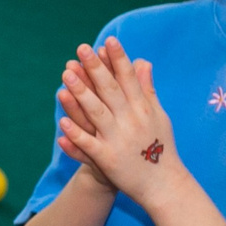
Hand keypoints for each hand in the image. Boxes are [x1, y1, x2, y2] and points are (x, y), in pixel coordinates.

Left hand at [57, 40, 175, 207]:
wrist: (164, 186)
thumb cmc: (160, 147)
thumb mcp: (158, 115)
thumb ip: (147, 89)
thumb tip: (143, 61)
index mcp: (144, 109)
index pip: (129, 79)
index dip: (118, 59)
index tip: (108, 40)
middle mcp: (132, 121)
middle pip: (110, 91)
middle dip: (96, 68)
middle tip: (81, 48)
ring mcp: (119, 140)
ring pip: (97, 113)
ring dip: (81, 94)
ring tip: (66, 75)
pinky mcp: (108, 159)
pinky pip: (89, 145)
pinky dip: (76, 134)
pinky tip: (61, 122)